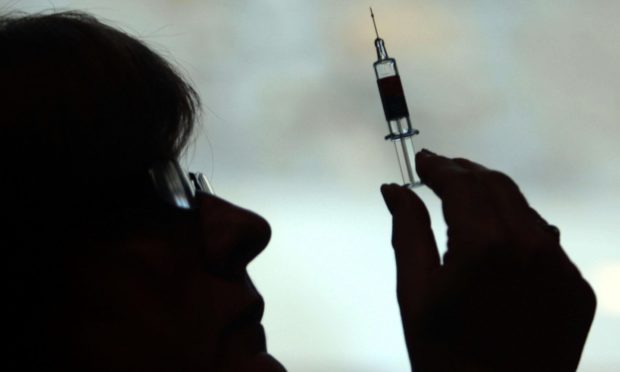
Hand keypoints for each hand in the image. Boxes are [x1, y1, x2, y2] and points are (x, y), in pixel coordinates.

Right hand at [381, 150, 595, 371]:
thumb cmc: (442, 355)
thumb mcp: (414, 294)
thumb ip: (407, 232)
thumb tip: (393, 188)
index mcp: (484, 246)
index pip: (461, 185)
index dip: (439, 167)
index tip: (422, 159)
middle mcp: (531, 247)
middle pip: (496, 186)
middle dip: (465, 172)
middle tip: (440, 168)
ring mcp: (560, 268)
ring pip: (524, 209)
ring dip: (491, 195)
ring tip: (464, 195)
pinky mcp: (578, 288)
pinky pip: (545, 241)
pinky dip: (518, 227)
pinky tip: (497, 233)